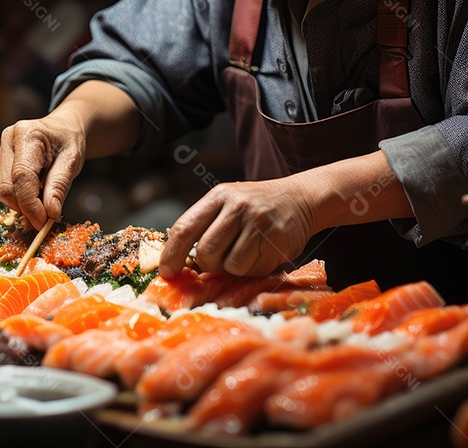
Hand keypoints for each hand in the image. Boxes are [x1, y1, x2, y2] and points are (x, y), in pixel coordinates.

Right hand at [0, 114, 85, 229]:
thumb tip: (50, 213)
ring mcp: (1, 151)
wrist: (63, 128)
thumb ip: (60, 185)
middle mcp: (8, 140)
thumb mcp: (73, 160)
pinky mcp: (1, 162)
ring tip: (44, 201)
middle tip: (45, 218)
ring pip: (3, 190)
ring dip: (22, 204)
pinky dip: (20, 198)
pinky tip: (36, 195)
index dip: (30, 204)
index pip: (22, 176)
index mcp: (26, 134)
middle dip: (25, 207)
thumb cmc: (69, 141)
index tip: (43, 222)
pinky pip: (5, 188)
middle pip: (6, 186)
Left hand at [158, 177, 318, 277]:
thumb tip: (176, 262)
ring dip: (233, 269)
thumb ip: (204, 227)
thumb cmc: (254, 207)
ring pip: (231, 266)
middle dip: (208, 265)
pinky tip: (261, 253)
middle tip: (218, 261)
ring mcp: (260, 223)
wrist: (300, 198)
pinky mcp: (279, 240)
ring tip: (244, 253)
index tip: (167, 272)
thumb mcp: (227, 204)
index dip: (171, 254)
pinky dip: (254, 270)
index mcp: (219, 196)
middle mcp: (238, 206)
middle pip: (207, 251)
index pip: (185, 227)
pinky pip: (255, 271)